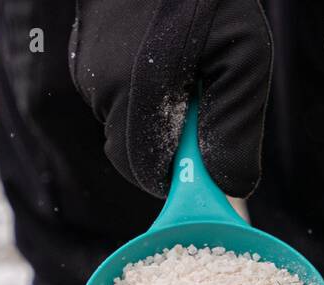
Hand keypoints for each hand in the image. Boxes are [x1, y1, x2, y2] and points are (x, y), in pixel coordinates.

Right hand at [69, 0, 272, 198]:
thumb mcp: (244, 58)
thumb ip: (234, 129)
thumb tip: (230, 189)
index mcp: (135, 92)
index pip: (144, 172)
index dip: (174, 176)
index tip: (200, 162)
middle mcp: (100, 87)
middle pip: (130, 152)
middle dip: (165, 144)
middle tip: (197, 106)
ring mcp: (84, 71)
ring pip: (121, 123)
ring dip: (155, 112)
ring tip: (183, 68)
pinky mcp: (80, 57)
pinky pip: (111, 95)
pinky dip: (139, 90)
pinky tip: (163, 56)